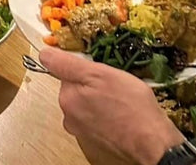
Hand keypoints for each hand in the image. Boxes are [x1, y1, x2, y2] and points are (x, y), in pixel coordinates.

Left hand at [39, 47, 183, 164]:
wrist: (151, 141)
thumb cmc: (129, 104)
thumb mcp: (100, 73)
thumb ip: (68, 64)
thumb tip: (44, 54)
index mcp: (67, 99)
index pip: (67, 71)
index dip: (86, 67)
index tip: (101, 69)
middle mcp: (69, 117)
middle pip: (77, 87)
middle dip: (93, 82)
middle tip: (114, 82)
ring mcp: (83, 131)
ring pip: (88, 102)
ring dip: (101, 97)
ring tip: (121, 98)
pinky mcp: (97, 140)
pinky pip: (97, 117)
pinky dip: (107, 112)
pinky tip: (121, 111)